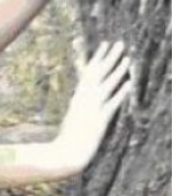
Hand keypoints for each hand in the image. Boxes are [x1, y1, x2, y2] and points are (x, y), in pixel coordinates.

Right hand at [54, 39, 131, 175]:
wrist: (68, 152)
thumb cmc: (69, 137)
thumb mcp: (75, 116)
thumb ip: (81, 105)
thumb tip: (85, 97)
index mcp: (79, 94)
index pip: (89, 69)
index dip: (98, 56)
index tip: (105, 44)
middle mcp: (85, 97)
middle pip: (99, 72)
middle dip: (110, 57)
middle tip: (119, 43)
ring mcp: (93, 106)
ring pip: (107, 84)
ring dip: (117, 70)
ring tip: (127, 58)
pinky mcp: (100, 118)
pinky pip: (111, 102)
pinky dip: (119, 92)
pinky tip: (128, 84)